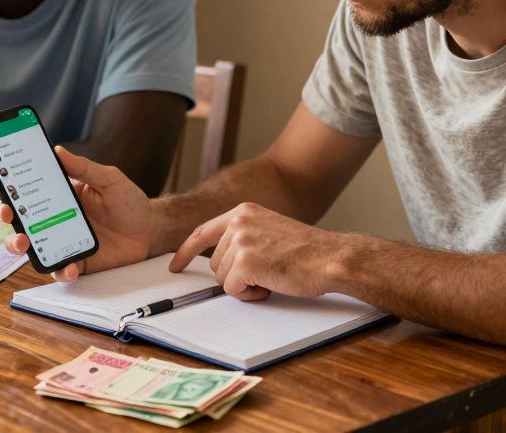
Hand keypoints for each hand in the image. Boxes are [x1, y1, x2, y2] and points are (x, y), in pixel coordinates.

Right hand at [0, 147, 154, 281]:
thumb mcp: (109, 179)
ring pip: (30, 246)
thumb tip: (58, 150)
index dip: (4, 182)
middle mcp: (54, 217)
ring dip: (19, 244)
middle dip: (4, 214)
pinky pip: (60, 269)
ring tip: (23, 241)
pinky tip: (69, 267)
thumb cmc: (129, 202)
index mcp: (59, 194)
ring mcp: (62, 241)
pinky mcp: (76, 261)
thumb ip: (85, 168)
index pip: (25, 187)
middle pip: (18, 217)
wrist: (151, 231)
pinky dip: (61, 270)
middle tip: (6, 211)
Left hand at [169, 202, 340, 300]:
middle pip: (215, 263)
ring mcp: (241, 241)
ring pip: (223, 278)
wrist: (330, 257)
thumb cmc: (307, 250)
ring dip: (245, 285)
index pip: (202, 231)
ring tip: (271, 275)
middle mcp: (238, 221)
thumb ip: (244, 236)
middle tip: (265, 272)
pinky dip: (250, 295)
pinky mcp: (246, 262)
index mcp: (243, 211)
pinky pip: (233, 290)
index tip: (176, 265)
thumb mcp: (269, 230)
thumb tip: (222, 258)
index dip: (186, 251)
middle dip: (235, 276)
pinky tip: (271, 284)